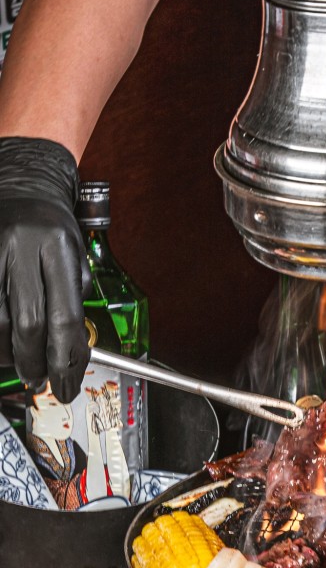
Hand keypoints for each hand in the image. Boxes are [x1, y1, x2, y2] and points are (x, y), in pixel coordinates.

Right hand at [0, 137, 90, 401]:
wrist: (20, 184)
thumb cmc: (51, 225)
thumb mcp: (76, 253)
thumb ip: (74, 296)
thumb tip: (74, 348)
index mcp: (56, 248)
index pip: (65, 317)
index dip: (67, 359)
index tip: (68, 383)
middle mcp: (22, 248)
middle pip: (27, 325)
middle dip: (35, 363)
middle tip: (41, 382)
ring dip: (8, 356)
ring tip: (19, 367)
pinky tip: (2, 346)